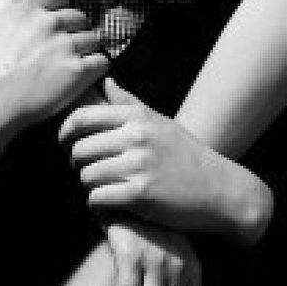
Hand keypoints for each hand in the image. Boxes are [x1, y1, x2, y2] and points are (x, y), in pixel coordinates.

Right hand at [0, 0, 108, 162]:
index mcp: (26, 8)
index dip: (59, 12)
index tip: (52, 29)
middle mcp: (49, 22)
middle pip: (79, 18)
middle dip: (74, 33)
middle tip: (61, 53)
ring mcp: (65, 46)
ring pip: (93, 39)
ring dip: (86, 52)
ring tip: (71, 68)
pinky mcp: (78, 72)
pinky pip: (102, 63)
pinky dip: (96, 71)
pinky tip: (82, 80)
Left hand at [60, 78, 272, 242]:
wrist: (222, 189)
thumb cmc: (187, 155)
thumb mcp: (160, 122)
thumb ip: (128, 102)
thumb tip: (105, 80)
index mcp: (137, 117)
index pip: (82, 118)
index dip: (65, 133)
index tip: (65, 144)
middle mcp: (137, 137)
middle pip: (79, 149)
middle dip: (76, 164)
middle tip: (86, 171)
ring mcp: (139, 165)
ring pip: (86, 176)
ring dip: (89, 186)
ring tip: (102, 188)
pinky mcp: (140, 194)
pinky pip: (97, 199)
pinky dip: (97, 205)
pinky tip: (108, 205)